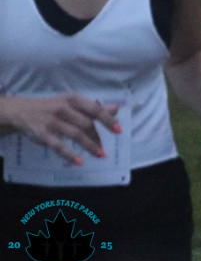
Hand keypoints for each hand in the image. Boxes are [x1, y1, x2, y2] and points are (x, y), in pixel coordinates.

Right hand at [0, 94, 119, 164]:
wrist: (22, 111)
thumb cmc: (53, 107)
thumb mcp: (72, 103)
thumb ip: (93, 108)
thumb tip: (116, 109)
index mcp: (73, 99)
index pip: (95, 109)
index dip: (108, 120)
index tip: (119, 130)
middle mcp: (63, 109)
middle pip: (86, 124)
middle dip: (98, 137)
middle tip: (104, 149)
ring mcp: (53, 122)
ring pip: (76, 135)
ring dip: (90, 146)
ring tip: (100, 155)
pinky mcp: (43, 134)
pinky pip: (59, 146)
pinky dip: (69, 154)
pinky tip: (79, 161)